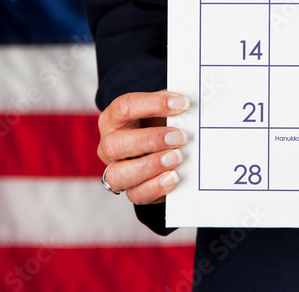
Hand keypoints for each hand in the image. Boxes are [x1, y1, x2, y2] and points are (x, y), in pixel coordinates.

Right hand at [97, 90, 189, 204]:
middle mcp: (109, 145)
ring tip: (177, 158)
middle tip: (180, 137)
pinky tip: (173, 177)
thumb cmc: (160, 124)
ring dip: (150, 166)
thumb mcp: (163, 111)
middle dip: (150, 140)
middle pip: (114, 144)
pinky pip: (135, 194)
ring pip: (118, 174)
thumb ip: (171, 108)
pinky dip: (156, 187)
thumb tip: (190, 106)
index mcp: (114, 119)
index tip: (182, 104)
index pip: (124, 107)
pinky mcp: (131, 189)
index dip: (153, 104)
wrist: (162, 148)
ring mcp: (116, 170)